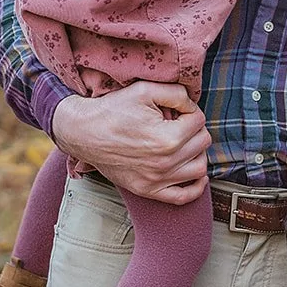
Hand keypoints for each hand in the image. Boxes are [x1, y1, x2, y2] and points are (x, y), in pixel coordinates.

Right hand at [51, 83, 209, 202]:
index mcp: (167, 138)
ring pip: (200, 168)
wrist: (83, 132)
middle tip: (176, 123)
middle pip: (202, 143)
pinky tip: (191, 172)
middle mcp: (165, 163)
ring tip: (181, 142)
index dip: (188, 110)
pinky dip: (195, 187)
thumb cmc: (112, 110)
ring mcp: (157, 180)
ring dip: (196, 152)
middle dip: (193, 129)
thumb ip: (177, 93)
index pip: (199, 121)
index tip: (174, 110)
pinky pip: (184, 197)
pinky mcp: (148, 190)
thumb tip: (193, 105)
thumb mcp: (145, 90)